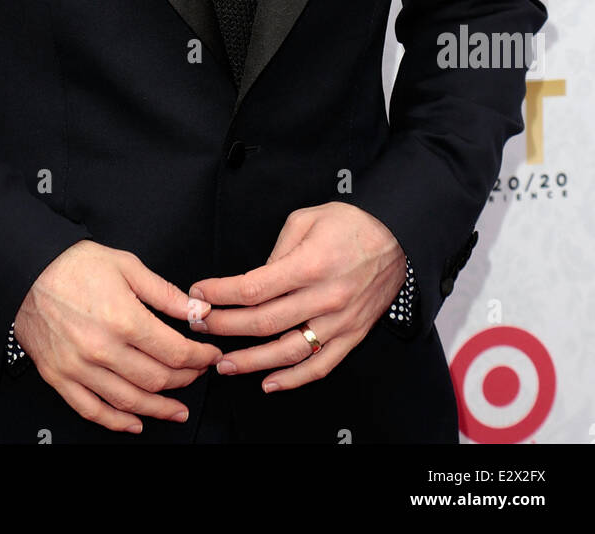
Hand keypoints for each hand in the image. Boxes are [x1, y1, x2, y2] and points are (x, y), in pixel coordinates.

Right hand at [14, 239, 223, 433]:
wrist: (27, 270)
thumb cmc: (75, 264)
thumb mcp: (127, 266)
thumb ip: (165, 293)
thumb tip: (198, 310)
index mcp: (124, 319)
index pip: (175, 352)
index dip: (199, 357)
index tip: (209, 355)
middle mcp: (102, 349)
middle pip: (156, 379)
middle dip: (184, 380)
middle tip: (196, 374)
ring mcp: (79, 368)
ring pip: (129, 402)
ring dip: (159, 409)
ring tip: (177, 410)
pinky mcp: (59, 378)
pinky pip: (92, 411)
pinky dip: (117, 423)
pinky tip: (135, 423)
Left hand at [187, 202, 405, 391]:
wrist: (400, 237)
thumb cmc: (353, 223)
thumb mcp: (308, 219)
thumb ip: (277, 249)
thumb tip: (255, 280)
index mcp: (311, 264)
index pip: (254, 288)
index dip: (221, 294)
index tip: (201, 294)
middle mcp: (325, 297)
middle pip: (264, 321)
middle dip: (225, 326)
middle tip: (201, 325)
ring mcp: (340, 320)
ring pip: (288, 351)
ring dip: (251, 361)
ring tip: (225, 363)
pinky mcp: (352, 334)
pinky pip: (321, 365)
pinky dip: (293, 379)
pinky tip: (269, 382)